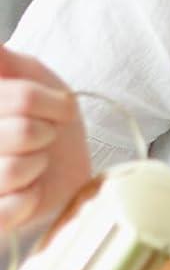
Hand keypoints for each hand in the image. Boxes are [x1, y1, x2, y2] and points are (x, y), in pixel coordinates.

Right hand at [0, 46, 90, 232]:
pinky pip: (9, 209)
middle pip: (22, 132)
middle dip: (45, 133)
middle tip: (42, 137)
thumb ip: (3, 59)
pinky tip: (26, 191)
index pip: (22, 99)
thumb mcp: (25, 73)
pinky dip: (29, 200)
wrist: (63, 163)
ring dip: (37, 165)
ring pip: (13, 169)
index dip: (48, 102)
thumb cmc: (42, 115)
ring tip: (33, 163)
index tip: (55, 107)